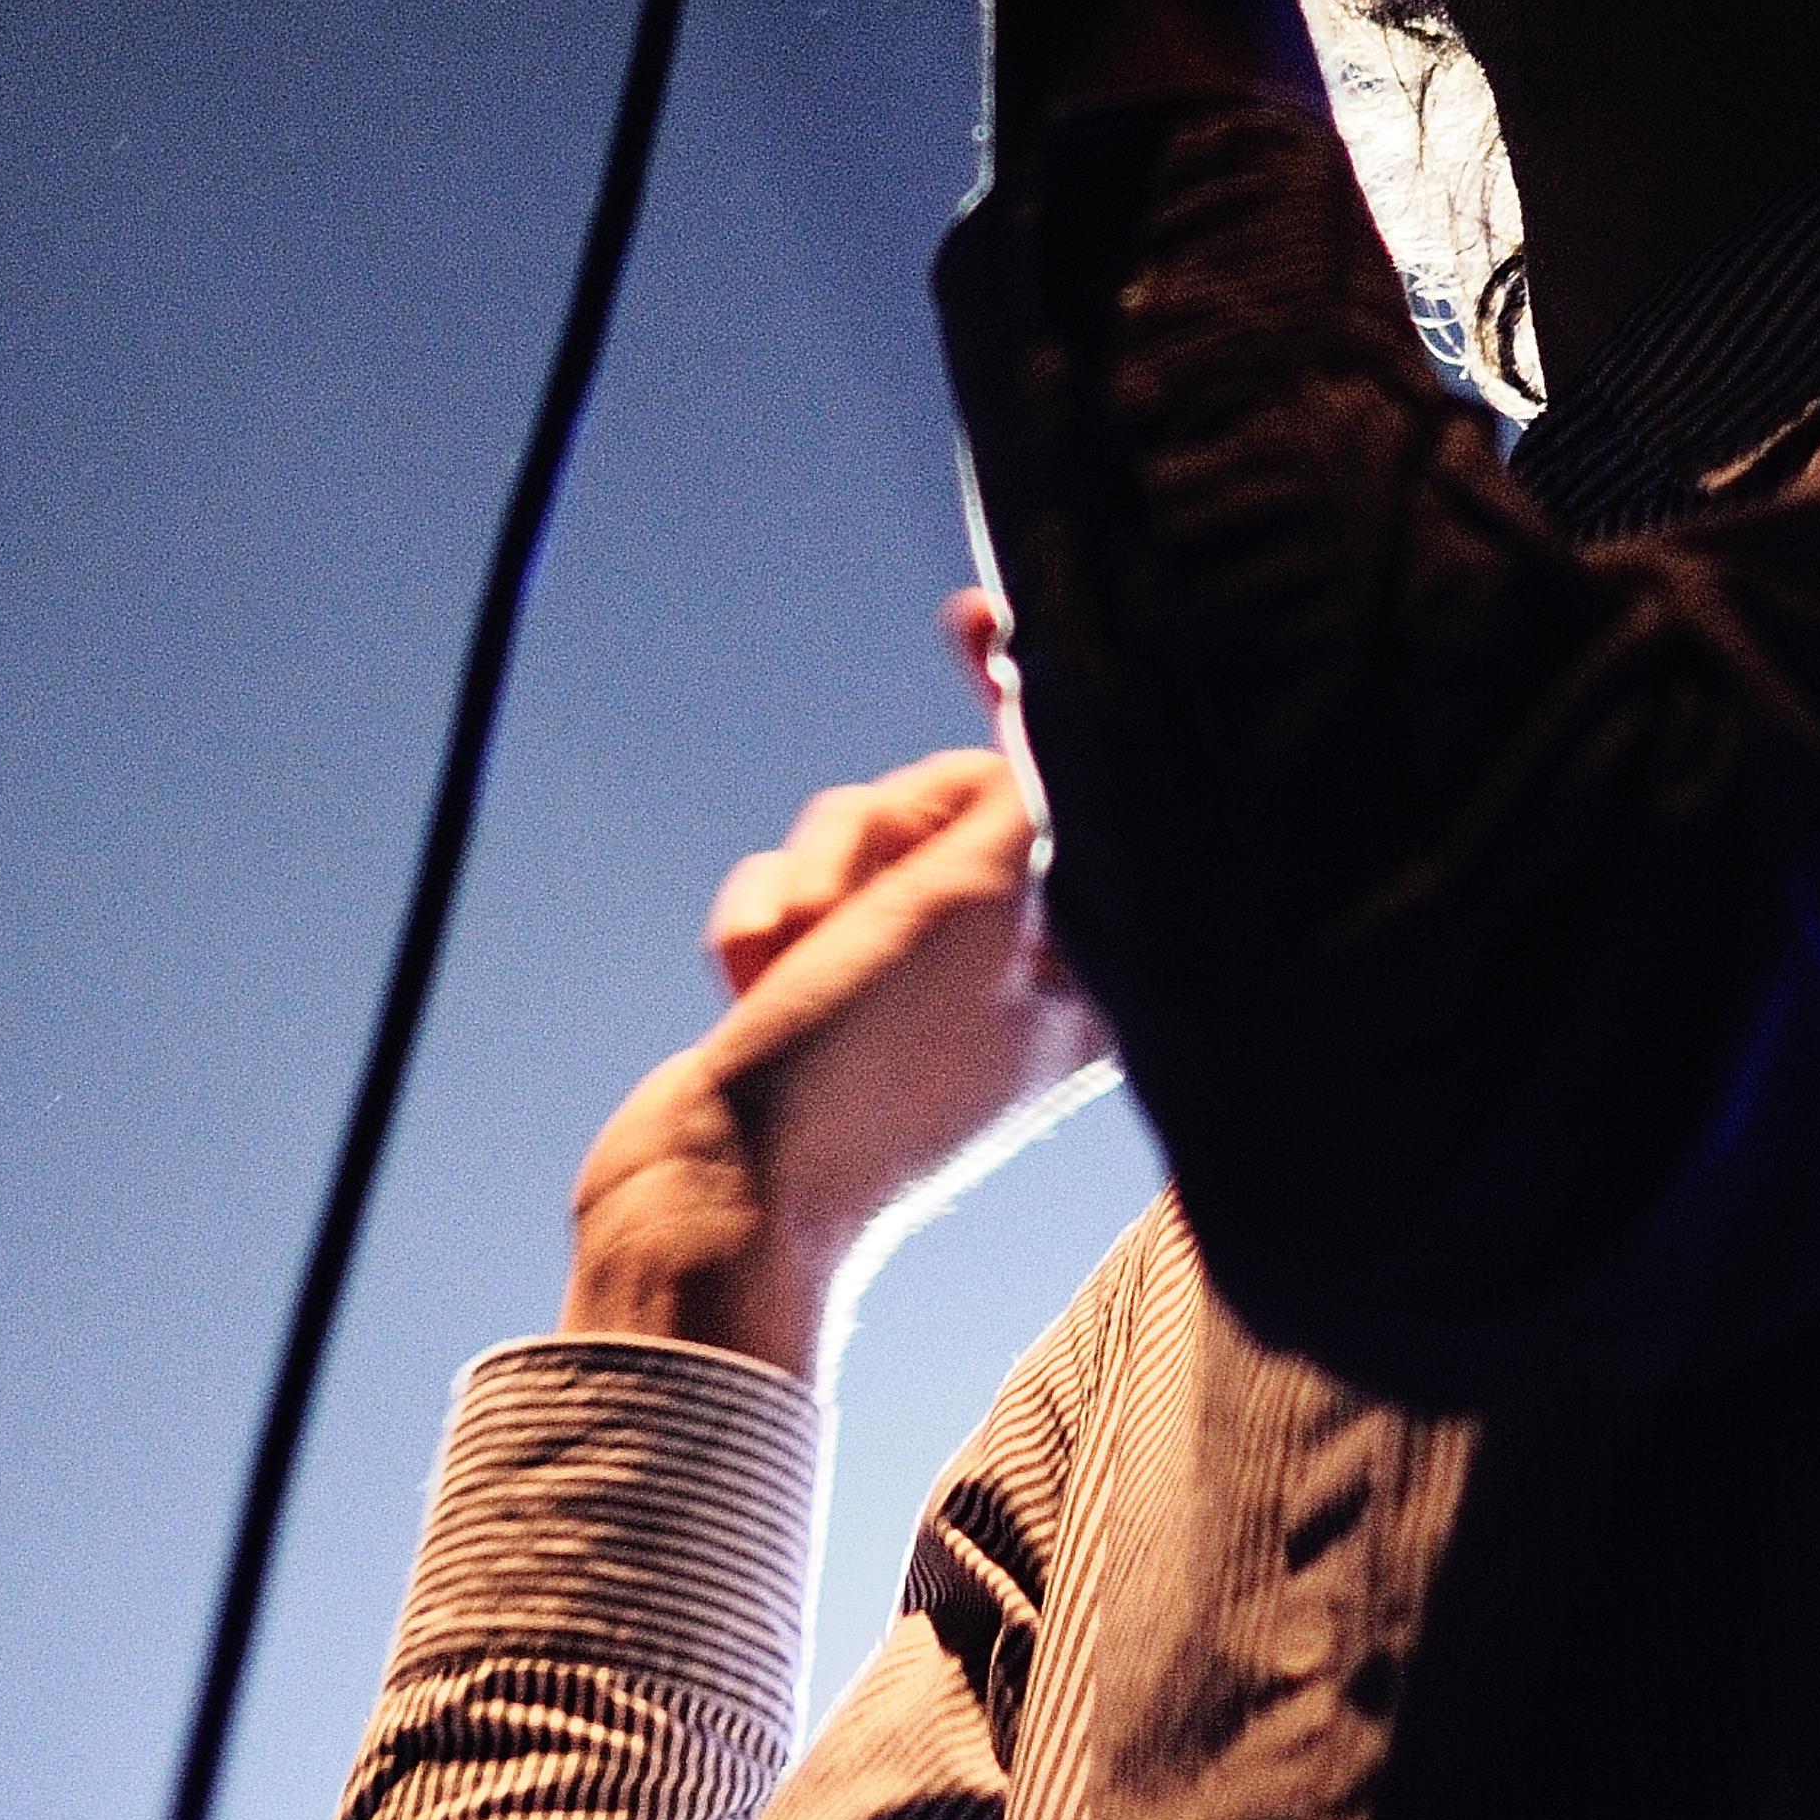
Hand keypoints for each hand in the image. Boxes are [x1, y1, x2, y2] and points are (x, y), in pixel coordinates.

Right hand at [562, 596, 1114, 1377]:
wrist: (722, 1200)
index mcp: (1098, 966)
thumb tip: (1048, 698)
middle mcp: (1020, 971)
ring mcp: (917, 984)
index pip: (1080, 788)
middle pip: (948, 794)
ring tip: (796, 962)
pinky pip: (794, 887)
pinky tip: (751, 984)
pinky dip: (763, 920)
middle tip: (863, 905)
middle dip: (879, 829)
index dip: (1025, 692)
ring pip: (860, 832)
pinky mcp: (830, 993)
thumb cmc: (871, 1063)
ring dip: (813, 880)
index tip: (966, 619)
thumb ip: (1033, 783)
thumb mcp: (984, 897)